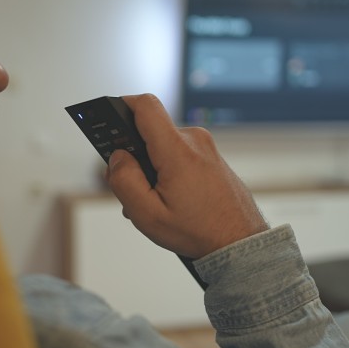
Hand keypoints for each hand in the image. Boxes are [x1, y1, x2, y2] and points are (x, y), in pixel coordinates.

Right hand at [105, 94, 268, 258]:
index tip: (108, 121)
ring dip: (152, 168)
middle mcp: (194, 140)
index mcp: (177, 150)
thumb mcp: (149, 215)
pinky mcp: (210, 156)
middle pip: (150, 131)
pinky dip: (167, 171)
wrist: (240, 241)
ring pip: (163, 146)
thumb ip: (124, 181)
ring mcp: (205, 147)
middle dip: (134, 156)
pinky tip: (170, 198)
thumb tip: (117, 158)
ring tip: (156, 201)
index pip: (145, 106)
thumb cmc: (201, 231)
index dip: (121, 106)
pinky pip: (179, 154)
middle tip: (133, 186)